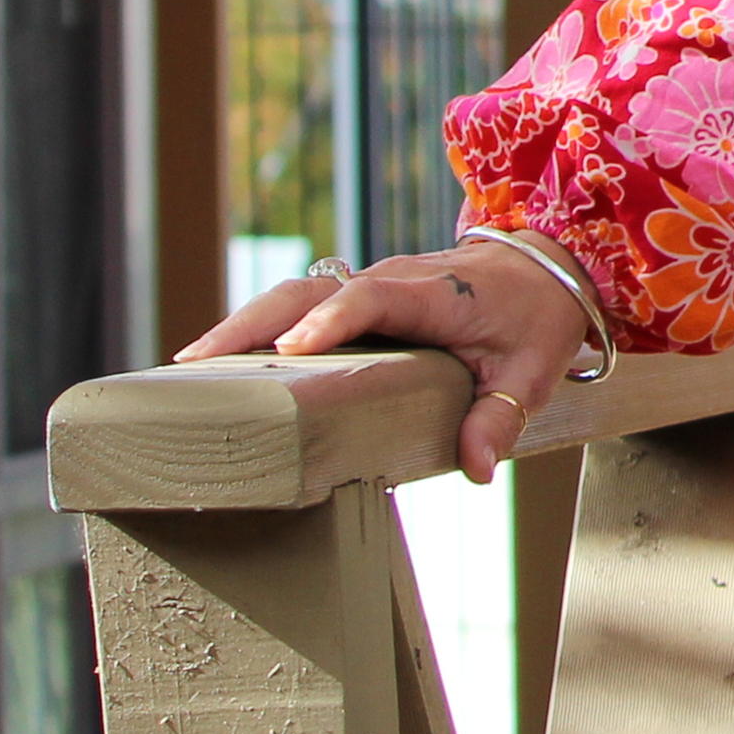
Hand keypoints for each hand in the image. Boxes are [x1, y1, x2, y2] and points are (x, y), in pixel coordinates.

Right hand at [182, 239, 596, 485]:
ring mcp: (370, 284)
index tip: (289, 349)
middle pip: (309, 292)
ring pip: (295, 295)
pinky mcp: (358, 295)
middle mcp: (392, 281)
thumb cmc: (535, 319)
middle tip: (194, 365)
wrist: (545, 264)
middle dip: (252, 325)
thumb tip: (476, 468)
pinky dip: (259, 328)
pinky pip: (302, 305)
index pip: (372, 299)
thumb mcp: (532, 370)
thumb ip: (501, 416)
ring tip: (187, 371)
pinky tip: (221, 365)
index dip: (330, 321)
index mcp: (434, 295)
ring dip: (243, 326)